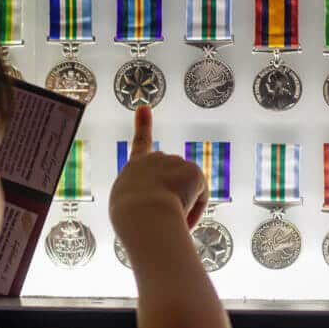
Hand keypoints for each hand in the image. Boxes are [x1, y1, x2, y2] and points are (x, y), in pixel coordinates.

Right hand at [109, 106, 208, 234]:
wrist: (142, 214)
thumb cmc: (131, 219)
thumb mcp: (128, 208)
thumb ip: (144, 199)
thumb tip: (167, 203)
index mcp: (134, 168)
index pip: (140, 143)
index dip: (143, 125)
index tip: (144, 108)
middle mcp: (154, 159)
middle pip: (170, 177)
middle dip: (172, 194)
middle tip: (162, 215)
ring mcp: (175, 162)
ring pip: (186, 191)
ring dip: (181, 207)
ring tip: (167, 219)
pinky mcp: (193, 171)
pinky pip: (200, 197)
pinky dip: (194, 212)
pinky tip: (183, 219)